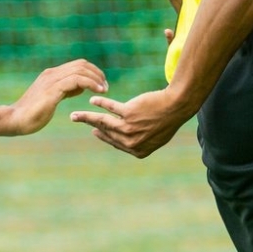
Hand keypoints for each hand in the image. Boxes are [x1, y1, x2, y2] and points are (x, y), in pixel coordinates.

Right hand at [8, 59, 106, 135]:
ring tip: (104, 89)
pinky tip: (97, 92)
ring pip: (80, 70)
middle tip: (106, 87)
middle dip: (97, 74)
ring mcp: (51, 80)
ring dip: (96, 79)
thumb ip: (65, 91)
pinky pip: (76, 80)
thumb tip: (80, 88)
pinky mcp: (52, 90)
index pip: (77, 65)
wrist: (14, 120)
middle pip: (81, 64)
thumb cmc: (32, 114)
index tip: (102, 85)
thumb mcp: (52, 99)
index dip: (93, 72)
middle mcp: (52, 74)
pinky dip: (90, 84)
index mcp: (51, 75)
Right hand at [72, 87, 191, 157]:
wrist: (176, 107)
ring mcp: (129, 128)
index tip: (95, 131)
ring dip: (87, 118)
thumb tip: (130, 142)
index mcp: (138, 150)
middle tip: (78, 120)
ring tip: (75, 115)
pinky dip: (100, 103)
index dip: (104, 137)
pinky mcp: (129, 113)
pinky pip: (110, 108)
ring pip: (103, 122)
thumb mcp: (156, 137)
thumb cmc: (168, 120)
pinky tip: (93, 100)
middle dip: (91, 126)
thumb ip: (141, 141)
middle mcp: (132, 141)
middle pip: (107, 133)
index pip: (116, 143)